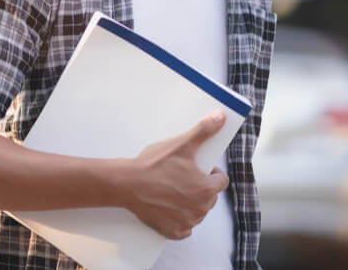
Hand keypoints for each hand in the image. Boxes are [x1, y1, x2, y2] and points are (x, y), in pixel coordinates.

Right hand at [124, 112, 230, 239]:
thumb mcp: (181, 144)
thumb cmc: (153, 165)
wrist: (127, 183)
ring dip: (190, 203)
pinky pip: (184, 228)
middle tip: (181, 177)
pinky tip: (168, 208)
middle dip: (200, 187)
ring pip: (197, 211)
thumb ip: (204, 131)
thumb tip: (221, 117)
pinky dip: (179, 220)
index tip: (199, 168)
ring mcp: (187, 222)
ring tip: (172, 190)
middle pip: (209, 197)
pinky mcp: (173, 231)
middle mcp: (201, 208)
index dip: (211, 173)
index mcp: (207, 188)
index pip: (221, 181)